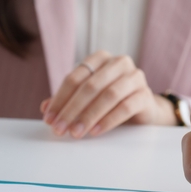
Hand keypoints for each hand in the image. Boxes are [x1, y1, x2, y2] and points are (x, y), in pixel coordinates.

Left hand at [41, 50, 176, 137]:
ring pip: (108, 95)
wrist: (144, 108)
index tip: (49, 118)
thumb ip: (68, 100)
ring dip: (88, 116)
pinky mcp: (145, 95)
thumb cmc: (112, 100)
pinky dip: (108, 120)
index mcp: (100, 59)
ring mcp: (134, 77)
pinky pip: (125, 107)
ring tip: (76, 132)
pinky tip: (96, 131)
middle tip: (60, 128)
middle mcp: (118, 63)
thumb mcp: (89, 98)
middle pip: (90, 86)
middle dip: (71, 109)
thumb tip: (45, 108)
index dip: (59, 99)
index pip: (75, 77)